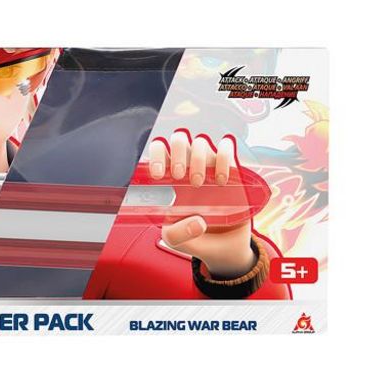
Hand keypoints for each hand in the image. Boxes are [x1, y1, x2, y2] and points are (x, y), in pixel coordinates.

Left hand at [148, 131, 255, 278]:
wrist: (223, 248)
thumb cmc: (194, 238)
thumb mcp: (176, 240)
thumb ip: (177, 234)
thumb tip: (198, 223)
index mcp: (168, 178)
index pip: (159, 151)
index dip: (156, 154)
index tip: (157, 173)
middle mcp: (187, 167)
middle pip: (179, 139)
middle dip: (177, 153)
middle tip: (179, 176)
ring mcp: (209, 166)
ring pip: (201, 142)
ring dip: (198, 158)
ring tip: (199, 184)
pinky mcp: (230, 170)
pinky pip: (227, 148)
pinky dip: (224, 157)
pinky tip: (221, 179)